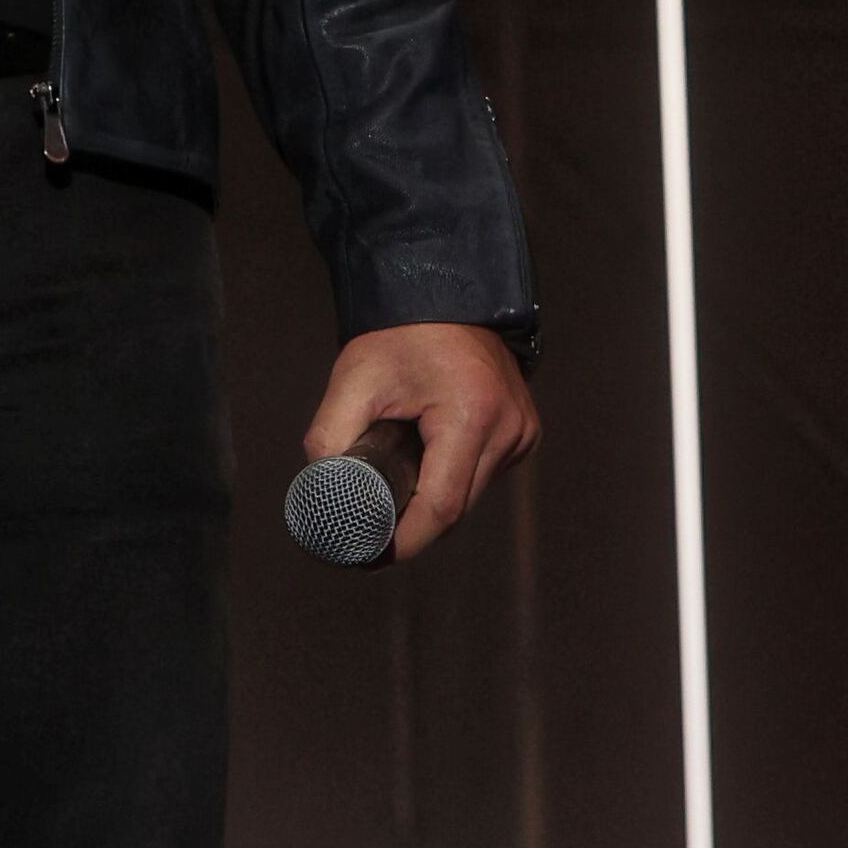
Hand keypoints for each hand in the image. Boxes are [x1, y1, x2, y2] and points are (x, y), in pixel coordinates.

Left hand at [305, 322, 537, 559]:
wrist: (441, 292)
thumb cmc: (399, 334)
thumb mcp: (353, 380)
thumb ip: (330, 437)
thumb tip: (323, 491)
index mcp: (470, 417)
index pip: (442, 506)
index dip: (406, 538)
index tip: (372, 555)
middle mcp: (508, 429)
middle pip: (458, 507)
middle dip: (414, 525)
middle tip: (370, 533)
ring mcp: (523, 432)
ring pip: (472, 494)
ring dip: (434, 501)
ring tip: (393, 490)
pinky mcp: (525, 431)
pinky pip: (484, 473)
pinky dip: (453, 478)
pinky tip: (425, 465)